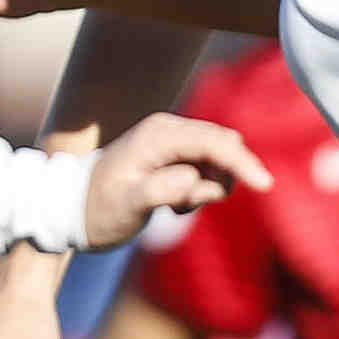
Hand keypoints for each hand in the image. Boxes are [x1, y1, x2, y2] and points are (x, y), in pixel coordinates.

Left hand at [81, 112, 270, 249]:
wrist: (74, 209)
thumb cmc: (98, 210)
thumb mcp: (126, 206)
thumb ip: (159, 191)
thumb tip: (194, 179)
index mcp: (158, 136)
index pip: (214, 142)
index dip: (242, 163)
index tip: (264, 186)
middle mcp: (168, 129)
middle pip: (223, 145)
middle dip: (222, 179)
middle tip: (182, 210)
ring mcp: (172, 139)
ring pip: (219, 158)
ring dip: (209, 188)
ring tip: (173, 209)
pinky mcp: (175, 153)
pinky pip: (208, 169)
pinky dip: (201, 190)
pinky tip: (173, 206)